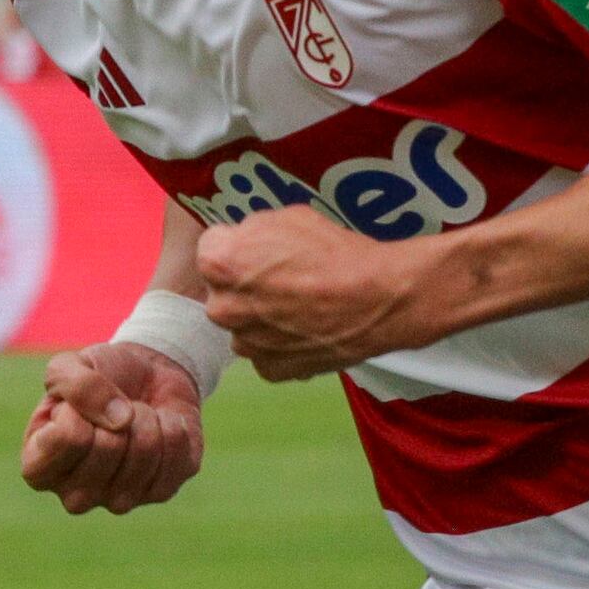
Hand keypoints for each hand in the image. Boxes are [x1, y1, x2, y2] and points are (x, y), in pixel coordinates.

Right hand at [17, 341, 206, 514]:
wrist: (146, 377)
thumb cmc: (98, 376)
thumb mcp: (70, 365)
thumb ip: (76, 384)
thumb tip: (121, 420)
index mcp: (39, 467)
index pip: (67, 438)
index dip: (79, 408)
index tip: (76, 404)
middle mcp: (74, 495)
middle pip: (108, 447)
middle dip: (118, 410)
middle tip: (114, 408)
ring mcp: (118, 500)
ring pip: (145, 452)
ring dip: (147, 417)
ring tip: (137, 415)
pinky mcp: (160, 493)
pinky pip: (177, 457)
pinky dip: (174, 426)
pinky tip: (160, 426)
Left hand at [199, 206, 438, 379]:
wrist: (377, 298)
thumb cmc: (333, 253)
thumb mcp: (285, 218)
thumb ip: (251, 232)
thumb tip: (242, 242)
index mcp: (218, 264)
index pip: (212, 249)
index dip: (239, 246)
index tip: (261, 250)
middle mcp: (222, 308)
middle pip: (224, 292)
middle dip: (245, 285)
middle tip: (284, 279)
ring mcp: (245, 344)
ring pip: (244, 325)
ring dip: (261, 316)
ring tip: (301, 304)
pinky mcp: (269, 370)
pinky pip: (266, 352)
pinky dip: (281, 343)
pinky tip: (307, 327)